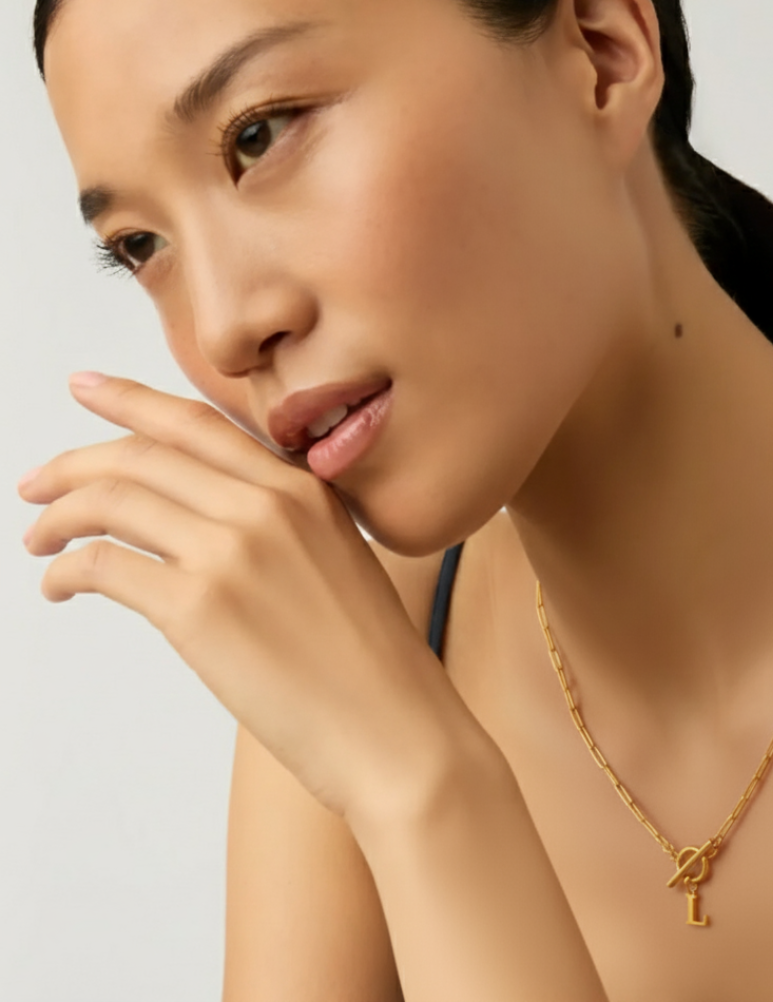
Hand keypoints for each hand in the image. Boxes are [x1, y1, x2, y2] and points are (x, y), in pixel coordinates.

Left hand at [18, 373, 455, 818]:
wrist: (393, 726)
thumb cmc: (369, 660)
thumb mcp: (337, 559)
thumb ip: (278, 522)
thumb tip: (198, 517)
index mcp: (303, 489)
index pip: (198, 423)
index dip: (131, 399)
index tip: (85, 388)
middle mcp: (266, 505)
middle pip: (142, 455)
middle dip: (73, 464)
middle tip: (36, 483)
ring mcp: (233, 552)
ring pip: (112, 501)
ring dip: (58, 517)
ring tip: (39, 540)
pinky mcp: (199, 608)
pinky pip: (104, 565)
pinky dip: (66, 570)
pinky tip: (61, 585)